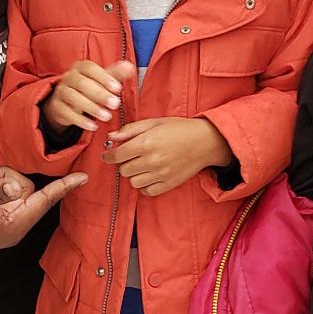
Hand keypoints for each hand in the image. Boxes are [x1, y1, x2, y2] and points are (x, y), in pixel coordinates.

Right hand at [0, 167, 85, 253]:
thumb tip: (16, 186)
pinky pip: (7, 189)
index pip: (45, 201)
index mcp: (13, 225)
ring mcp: (6, 217)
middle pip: (29, 187)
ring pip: (17, 185)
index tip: (84, 177)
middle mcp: (14, 222)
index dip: (64, 187)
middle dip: (9, 177)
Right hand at [45, 60, 134, 134]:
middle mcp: (69, 77)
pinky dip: (80, 120)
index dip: (104, 78)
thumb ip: (115, 74)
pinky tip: (93, 126)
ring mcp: (61, 92)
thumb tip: (129, 66)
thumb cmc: (88, 87)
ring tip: (107, 117)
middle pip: (82, 83)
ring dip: (91, 107)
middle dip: (100, 94)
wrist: (64, 101)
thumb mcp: (101, 80)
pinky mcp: (56, 107)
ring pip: (73, 97)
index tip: (118, 88)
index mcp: (81, 67)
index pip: (90, 68)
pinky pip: (66, 113)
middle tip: (115, 104)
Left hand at [103, 116, 232, 194]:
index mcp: (145, 143)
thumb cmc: (179, 129)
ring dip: (133, 175)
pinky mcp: (168, 184)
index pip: (117, 155)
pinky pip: (147, 191)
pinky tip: (149, 176)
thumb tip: (110, 137)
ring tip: (141, 166)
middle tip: (131, 157)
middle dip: (123, 163)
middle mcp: (151, 161)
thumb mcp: (153, 123)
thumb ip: (130, 130)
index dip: (108, 155)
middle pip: (123, 170)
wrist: (205, 141)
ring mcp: (160, 175)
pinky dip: (144, 185)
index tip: (108, 155)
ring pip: (133, 182)